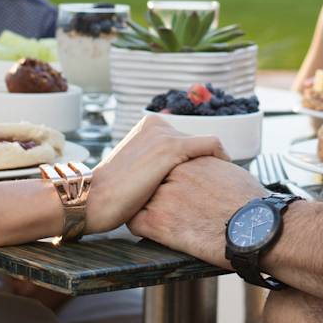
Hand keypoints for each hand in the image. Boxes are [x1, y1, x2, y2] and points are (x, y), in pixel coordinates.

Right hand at [86, 114, 228, 231]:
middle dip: (206, 163)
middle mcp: (157, 123)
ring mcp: (165, 134)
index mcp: (148, 126)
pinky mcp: (173, 148)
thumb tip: (175, 175)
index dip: (198, 160)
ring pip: (205, 146)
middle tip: (218, 184)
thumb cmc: (113, 194)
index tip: (208, 177)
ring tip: (223, 184)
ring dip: (214, 164)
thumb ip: (155, 164)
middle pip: (195, 143)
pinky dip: (222, 158)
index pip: (184, 140)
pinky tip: (227, 174)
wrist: (94, 199)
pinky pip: (211, 146)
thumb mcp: (137, 170)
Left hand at [129, 155, 268, 268]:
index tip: (169, 189)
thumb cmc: (250, 203)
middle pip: (149, 180)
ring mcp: (162, 197)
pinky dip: (140, 227)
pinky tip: (151, 232)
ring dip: (144, 208)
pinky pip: (135, 222)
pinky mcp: (158, 221)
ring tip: (155, 219)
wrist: (256, 227)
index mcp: (190, 160)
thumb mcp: (227, 171)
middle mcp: (172, 173)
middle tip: (161, 206)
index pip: (164, 165)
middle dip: (152, 191)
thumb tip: (210, 168)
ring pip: (139, 199)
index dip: (165, 179)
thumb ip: (208, 166)